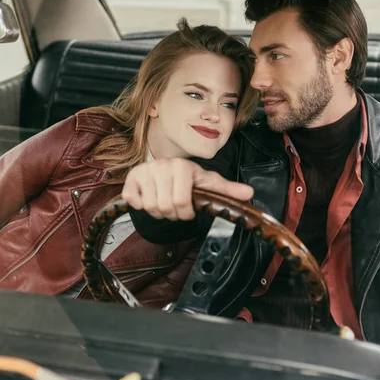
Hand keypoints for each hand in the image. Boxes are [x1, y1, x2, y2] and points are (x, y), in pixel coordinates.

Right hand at [121, 158, 253, 220]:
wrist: (163, 174)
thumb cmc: (188, 181)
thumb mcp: (208, 184)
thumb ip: (227, 190)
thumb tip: (249, 194)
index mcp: (182, 166)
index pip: (181, 203)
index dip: (185, 213)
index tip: (188, 210)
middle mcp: (161, 165)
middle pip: (164, 207)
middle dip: (171, 214)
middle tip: (174, 208)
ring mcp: (143, 171)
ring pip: (150, 207)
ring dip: (157, 212)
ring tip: (163, 202)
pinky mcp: (129, 179)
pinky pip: (133, 203)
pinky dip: (141, 206)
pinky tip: (149, 197)